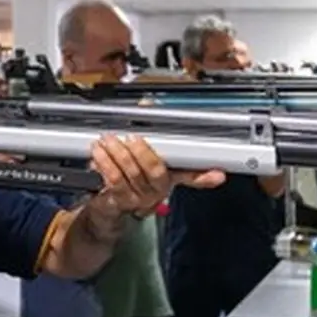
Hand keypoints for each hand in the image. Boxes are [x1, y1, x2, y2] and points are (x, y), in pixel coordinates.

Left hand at [88, 134, 223, 218]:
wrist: (106, 211)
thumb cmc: (125, 180)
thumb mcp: (140, 155)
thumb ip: (146, 128)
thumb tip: (146, 105)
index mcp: (168, 178)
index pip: (191, 176)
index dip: (205, 176)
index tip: (218, 174)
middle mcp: (156, 191)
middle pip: (156, 172)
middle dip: (144, 153)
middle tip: (132, 138)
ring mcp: (138, 199)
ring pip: (132, 175)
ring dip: (119, 155)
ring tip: (109, 140)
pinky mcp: (119, 202)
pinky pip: (114, 181)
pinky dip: (105, 164)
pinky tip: (99, 154)